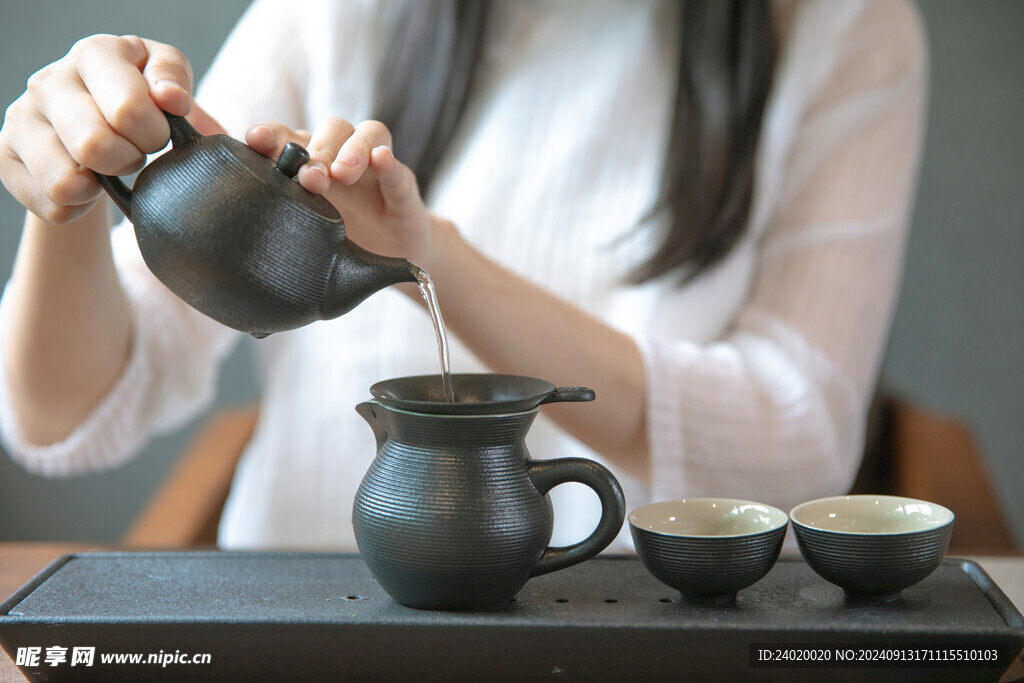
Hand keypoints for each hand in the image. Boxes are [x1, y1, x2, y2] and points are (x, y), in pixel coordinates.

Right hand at [0, 34, 197, 224]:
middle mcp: (48, 81)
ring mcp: (21, 119)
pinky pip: (52, 207)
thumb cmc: (139, 97)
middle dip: (128, 161)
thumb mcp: (166, 79)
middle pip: (94, 147)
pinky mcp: (5, 157)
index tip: (157, 133)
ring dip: (100, 187)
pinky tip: (87, 183)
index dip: (154, 135)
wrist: (98, 121)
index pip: (128, 110)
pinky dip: (79, 207)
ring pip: (65, 184)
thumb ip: (174, 80)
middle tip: (133, 153)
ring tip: (107, 166)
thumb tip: (172, 99)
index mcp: (93, 54)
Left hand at [245, 117, 436, 266]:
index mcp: (306, 165)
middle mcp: (337, 157)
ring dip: (349, 149)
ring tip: (342, 173)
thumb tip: (204, 225)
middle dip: (314, 149)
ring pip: (362, 134)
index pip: (287, 136)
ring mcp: (372, 169)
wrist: (392, 259)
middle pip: (325, 131)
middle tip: (308, 177)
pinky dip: (388, 160)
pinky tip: (381, 159)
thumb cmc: (337, 242)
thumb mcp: (298, 231)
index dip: (271, 133)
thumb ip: (263, 218)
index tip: (254, 141)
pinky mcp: (402, 187)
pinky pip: (397, 167)